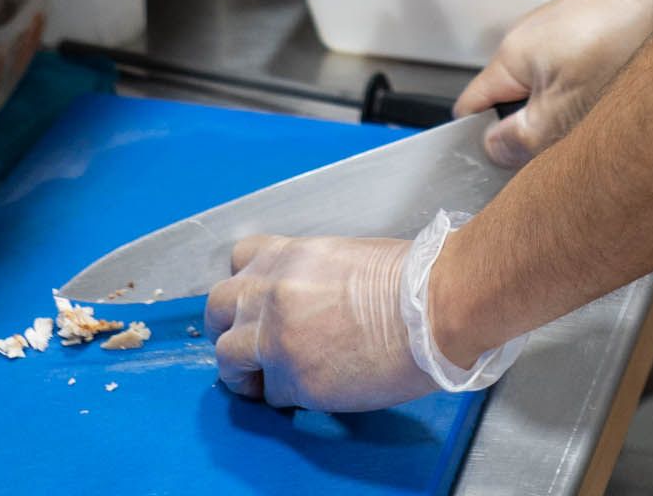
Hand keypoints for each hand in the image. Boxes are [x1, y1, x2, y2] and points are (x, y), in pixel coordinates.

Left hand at [206, 233, 429, 411]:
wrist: (434, 307)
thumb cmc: (412, 281)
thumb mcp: (347, 256)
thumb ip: (309, 276)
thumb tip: (305, 301)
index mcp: (290, 255)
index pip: (238, 261)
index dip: (245, 287)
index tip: (255, 304)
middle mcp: (272, 291)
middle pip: (217, 307)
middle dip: (228, 327)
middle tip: (249, 345)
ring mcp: (277, 336)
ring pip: (227, 356)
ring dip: (244, 371)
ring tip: (265, 380)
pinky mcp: (293, 378)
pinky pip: (270, 394)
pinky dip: (284, 397)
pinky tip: (308, 392)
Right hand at [453, 0, 652, 166]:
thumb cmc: (613, 41)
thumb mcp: (564, 106)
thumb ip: (524, 135)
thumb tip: (492, 151)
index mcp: (508, 57)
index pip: (471, 107)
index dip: (478, 140)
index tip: (499, 168)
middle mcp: (525, 40)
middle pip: (510, 102)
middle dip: (529, 131)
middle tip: (558, 154)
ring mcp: (555, 34)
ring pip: (543, 89)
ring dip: (560, 113)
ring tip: (590, 126)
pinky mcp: (584, 30)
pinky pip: (569, 73)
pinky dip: (582, 93)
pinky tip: (608, 101)